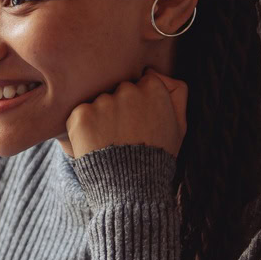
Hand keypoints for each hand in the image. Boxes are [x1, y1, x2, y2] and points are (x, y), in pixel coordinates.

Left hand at [65, 69, 187, 157]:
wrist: (130, 187)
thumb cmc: (157, 156)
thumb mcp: (179, 125)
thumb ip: (176, 92)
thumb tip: (154, 71)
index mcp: (153, 88)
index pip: (142, 81)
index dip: (141, 102)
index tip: (141, 120)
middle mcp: (128, 89)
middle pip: (120, 90)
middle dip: (120, 107)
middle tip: (125, 134)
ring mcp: (103, 101)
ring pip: (100, 102)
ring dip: (101, 117)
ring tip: (110, 142)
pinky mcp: (81, 114)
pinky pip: (80, 113)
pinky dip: (84, 127)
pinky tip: (96, 144)